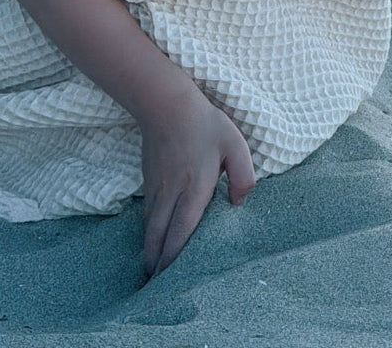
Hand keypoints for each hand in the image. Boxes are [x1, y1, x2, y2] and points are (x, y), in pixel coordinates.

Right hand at [140, 85, 255, 275]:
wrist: (166, 104)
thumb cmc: (204, 124)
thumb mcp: (235, 145)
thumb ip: (244, 177)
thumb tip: (238, 204)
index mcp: (195, 189)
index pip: (182, 233)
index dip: (176, 259)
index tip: (174, 280)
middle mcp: (172, 194)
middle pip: (160, 238)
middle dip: (158, 264)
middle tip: (159, 286)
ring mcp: (156, 189)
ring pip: (150, 229)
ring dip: (151, 251)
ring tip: (154, 271)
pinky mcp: (149, 181)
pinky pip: (148, 215)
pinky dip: (149, 232)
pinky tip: (153, 239)